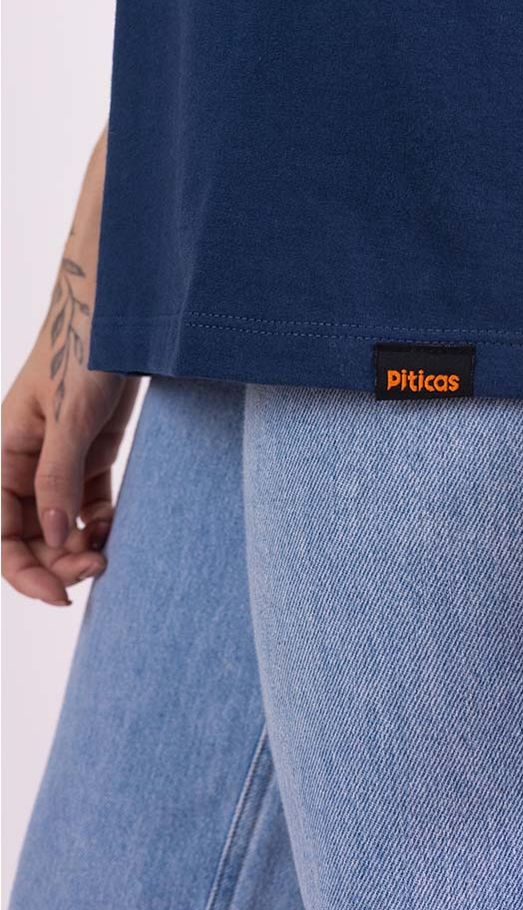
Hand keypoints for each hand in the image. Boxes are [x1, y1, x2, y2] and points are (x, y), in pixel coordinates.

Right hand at [3, 254, 138, 605]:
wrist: (123, 314)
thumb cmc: (86, 350)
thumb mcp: (70, 415)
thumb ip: (57, 477)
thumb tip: (49, 535)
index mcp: (4, 455)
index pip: (0, 533)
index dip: (23, 571)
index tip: (59, 595)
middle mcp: (26, 464)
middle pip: (29, 537)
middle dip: (58, 562)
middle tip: (98, 569)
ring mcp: (59, 461)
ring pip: (58, 526)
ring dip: (78, 547)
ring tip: (107, 552)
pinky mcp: (91, 454)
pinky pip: (86, 506)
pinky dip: (97, 523)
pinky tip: (112, 527)